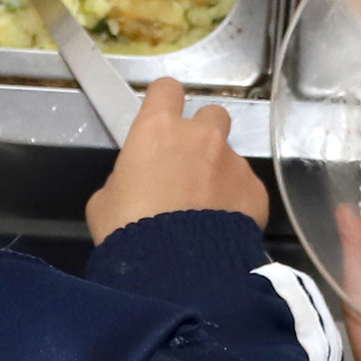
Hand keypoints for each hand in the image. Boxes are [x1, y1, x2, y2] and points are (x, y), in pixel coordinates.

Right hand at [85, 79, 266, 241]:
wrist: (174, 271)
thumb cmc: (128, 231)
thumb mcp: (104, 202)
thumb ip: (123, 179)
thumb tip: (135, 182)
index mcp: (158, 129)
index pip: (167, 89)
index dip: (165, 103)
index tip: (163, 120)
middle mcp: (202, 136)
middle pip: (212, 114)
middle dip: (203, 133)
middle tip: (190, 164)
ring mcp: (234, 162)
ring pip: (231, 155)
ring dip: (220, 172)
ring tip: (208, 207)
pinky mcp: (256, 191)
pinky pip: (247, 189)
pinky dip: (238, 203)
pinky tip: (224, 228)